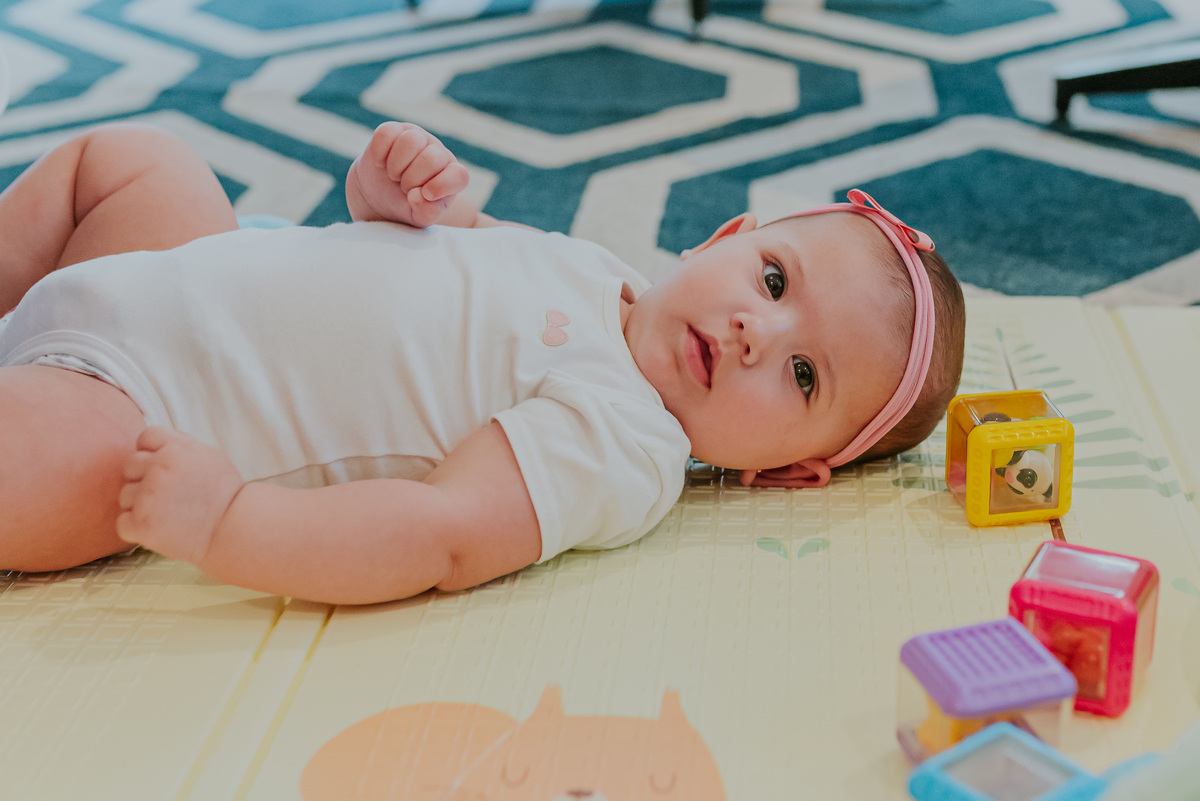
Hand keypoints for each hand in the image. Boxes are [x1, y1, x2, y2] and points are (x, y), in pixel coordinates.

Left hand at [116, 426, 244, 563]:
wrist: (233, 529)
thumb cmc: (225, 495)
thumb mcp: (209, 457)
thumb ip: (181, 447)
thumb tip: (156, 445)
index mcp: (176, 449)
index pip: (146, 437)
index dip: (150, 452)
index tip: (162, 468)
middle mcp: (159, 467)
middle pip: (130, 466)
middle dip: (144, 479)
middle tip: (166, 495)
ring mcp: (148, 495)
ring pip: (125, 495)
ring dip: (140, 505)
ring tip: (167, 514)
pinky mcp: (141, 522)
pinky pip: (122, 522)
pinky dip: (137, 528)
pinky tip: (160, 529)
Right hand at [346, 122, 468, 227]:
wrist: (380, 195)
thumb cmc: (407, 206)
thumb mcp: (419, 216)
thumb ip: (426, 212)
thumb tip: (417, 196)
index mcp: (451, 175)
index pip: (459, 175)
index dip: (442, 186)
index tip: (426, 195)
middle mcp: (438, 152)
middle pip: (431, 159)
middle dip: (412, 180)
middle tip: (404, 188)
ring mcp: (417, 137)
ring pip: (411, 140)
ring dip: (397, 166)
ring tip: (395, 176)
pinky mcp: (394, 130)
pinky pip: (386, 134)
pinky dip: (379, 153)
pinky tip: (381, 164)